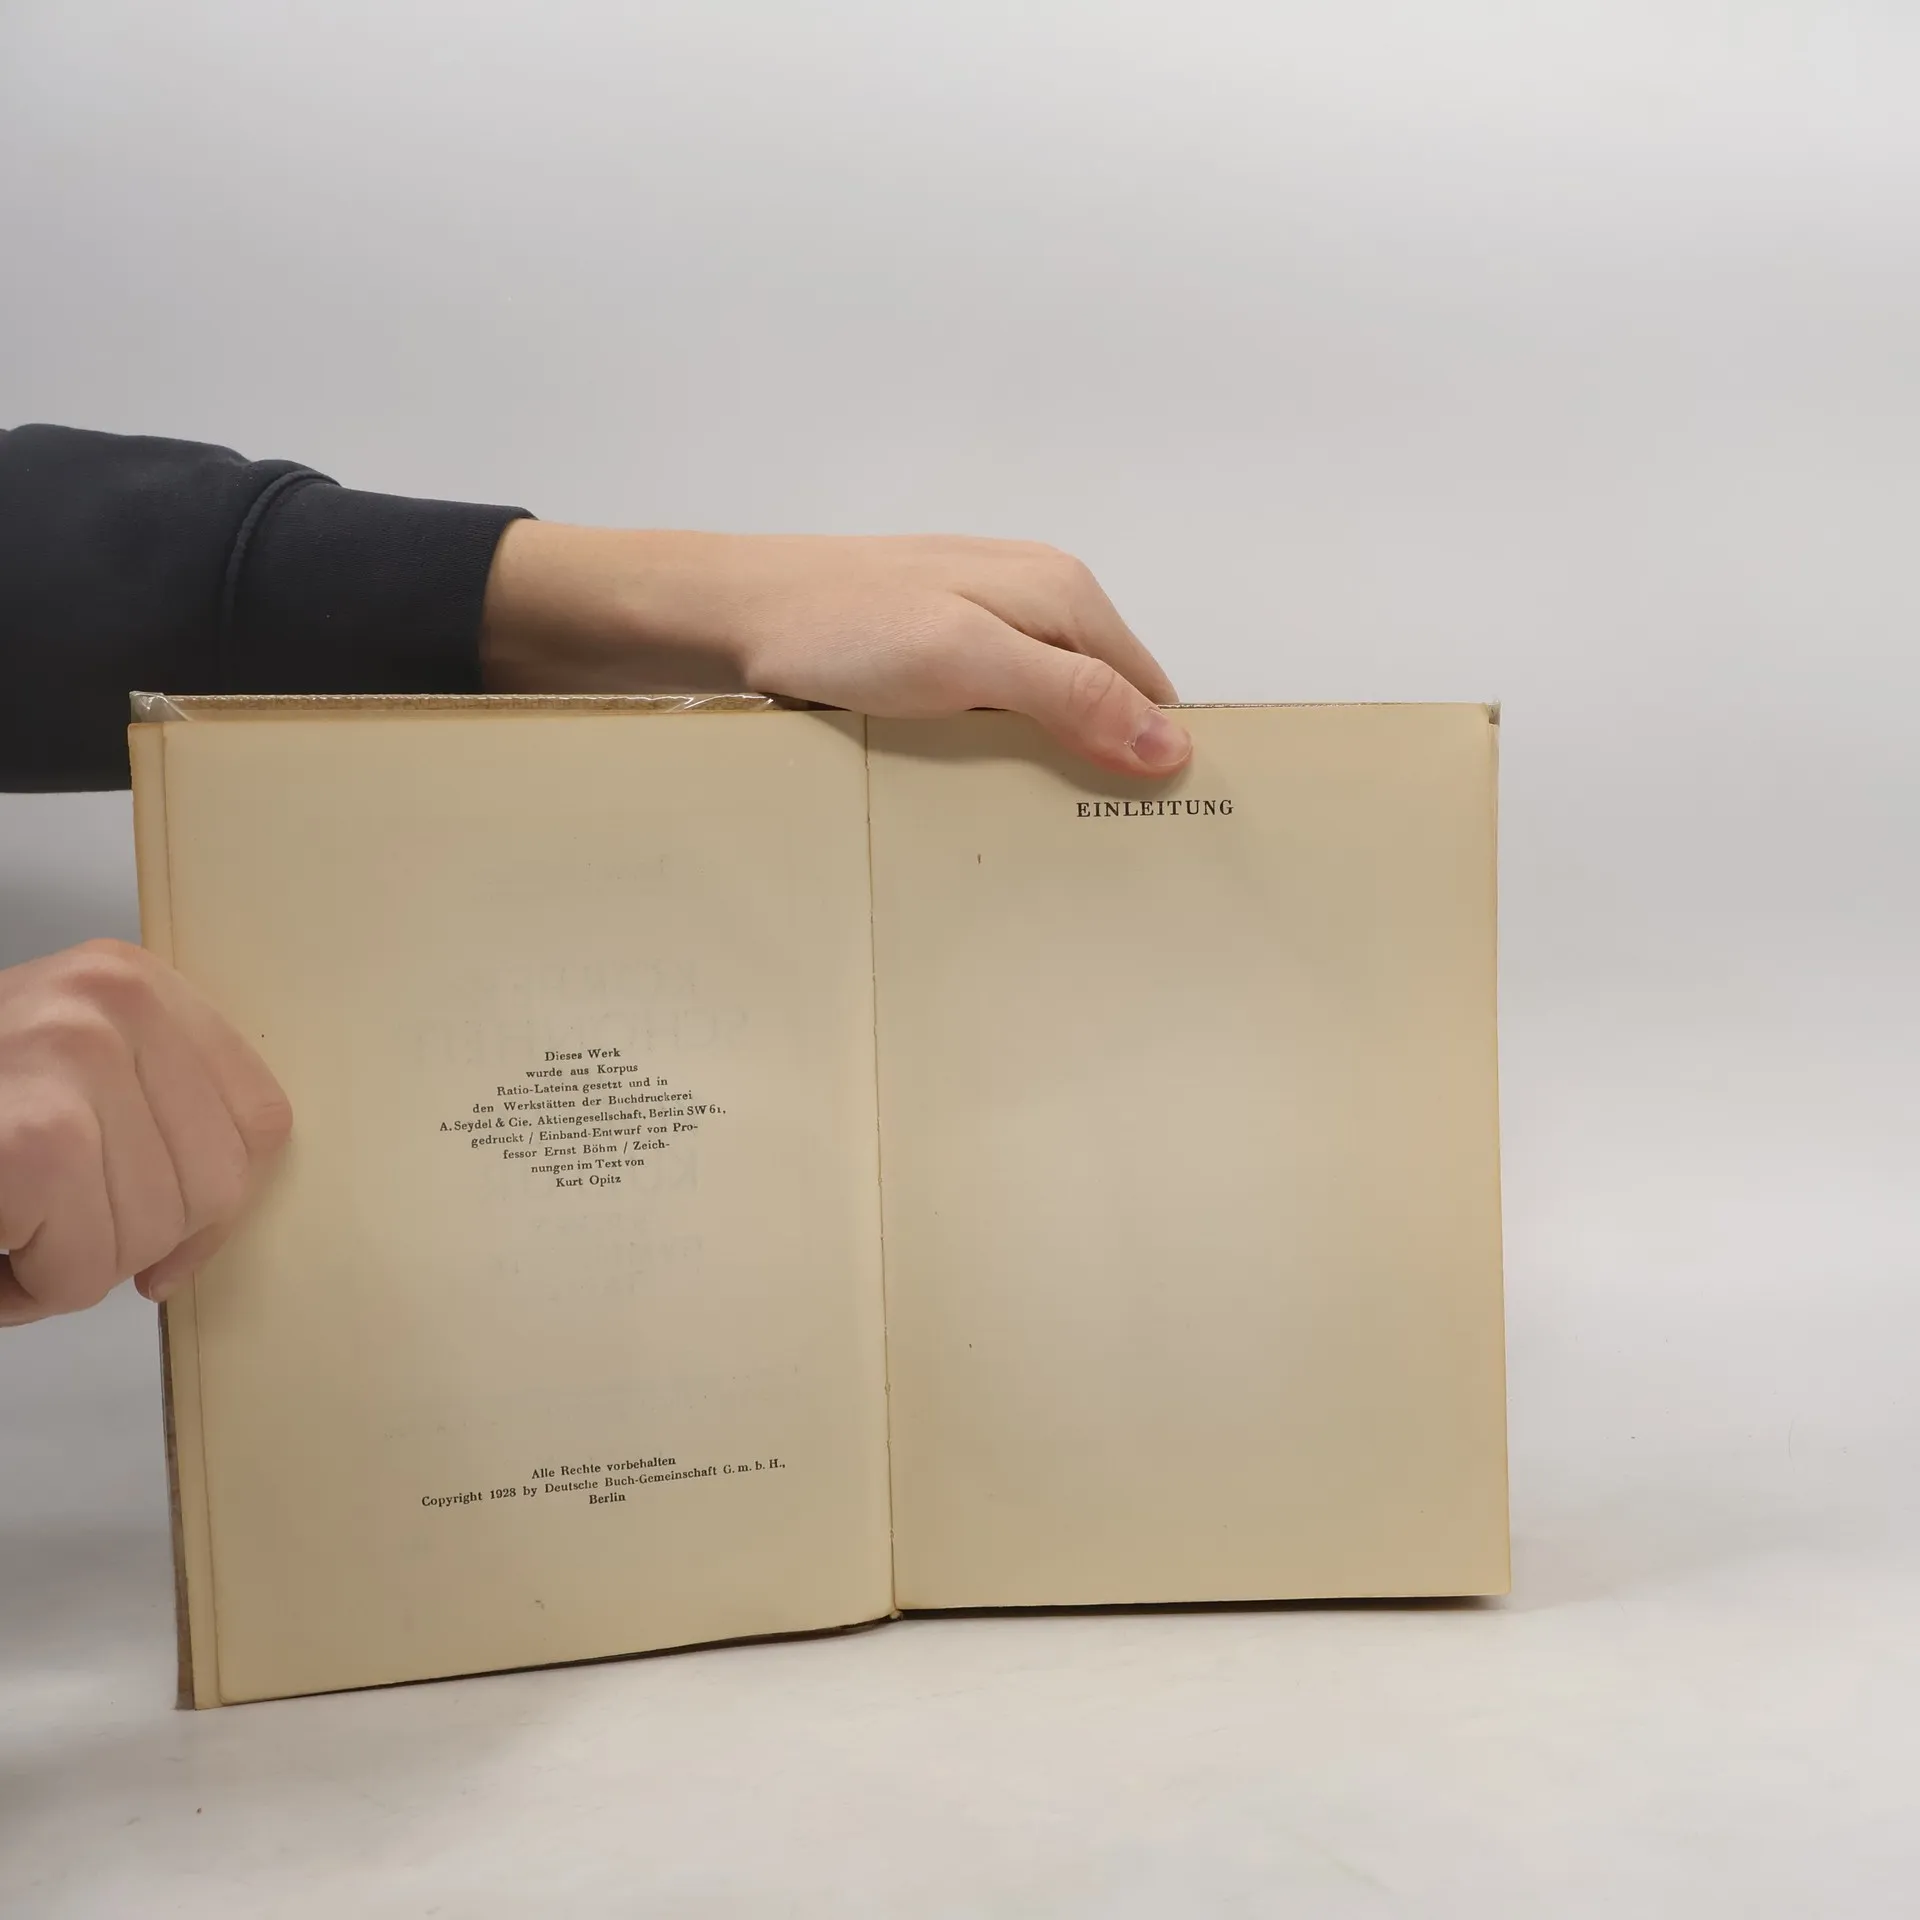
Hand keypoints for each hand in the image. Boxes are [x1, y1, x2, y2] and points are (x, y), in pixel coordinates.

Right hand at [0, 942, 291, 1327]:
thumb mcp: (62, 1080)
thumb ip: (151, 1116)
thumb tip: (209, 1229)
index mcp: (129, 982)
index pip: (259, 1121)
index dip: (216, 1207)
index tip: (164, 1244)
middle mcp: (111, 1002)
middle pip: (213, 1188)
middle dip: (124, 1239)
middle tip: (38, 1223)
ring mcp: (73, 1056)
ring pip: (147, 1238)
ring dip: (67, 1267)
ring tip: (6, 1224)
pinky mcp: (34, 1139)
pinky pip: (84, 1267)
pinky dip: (25, 1290)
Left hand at [480, 524, 1191, 778]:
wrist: (731, 613)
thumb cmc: (847, 630)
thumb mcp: (968, 662)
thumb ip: (1071, 697)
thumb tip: (1172, 745)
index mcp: (1062, 593)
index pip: (1149, 689)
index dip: (1151, 756)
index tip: (1143, 831)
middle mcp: (1035, 597)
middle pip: (1104, 698)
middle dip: (1101, 765)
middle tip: (1083, 847)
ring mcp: (983, 621)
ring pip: (1050, 708)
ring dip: (1046, 764)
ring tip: (1031, 832)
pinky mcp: (938, 649)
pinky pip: (998, 710)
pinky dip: (998, 752)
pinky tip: (974, 789)